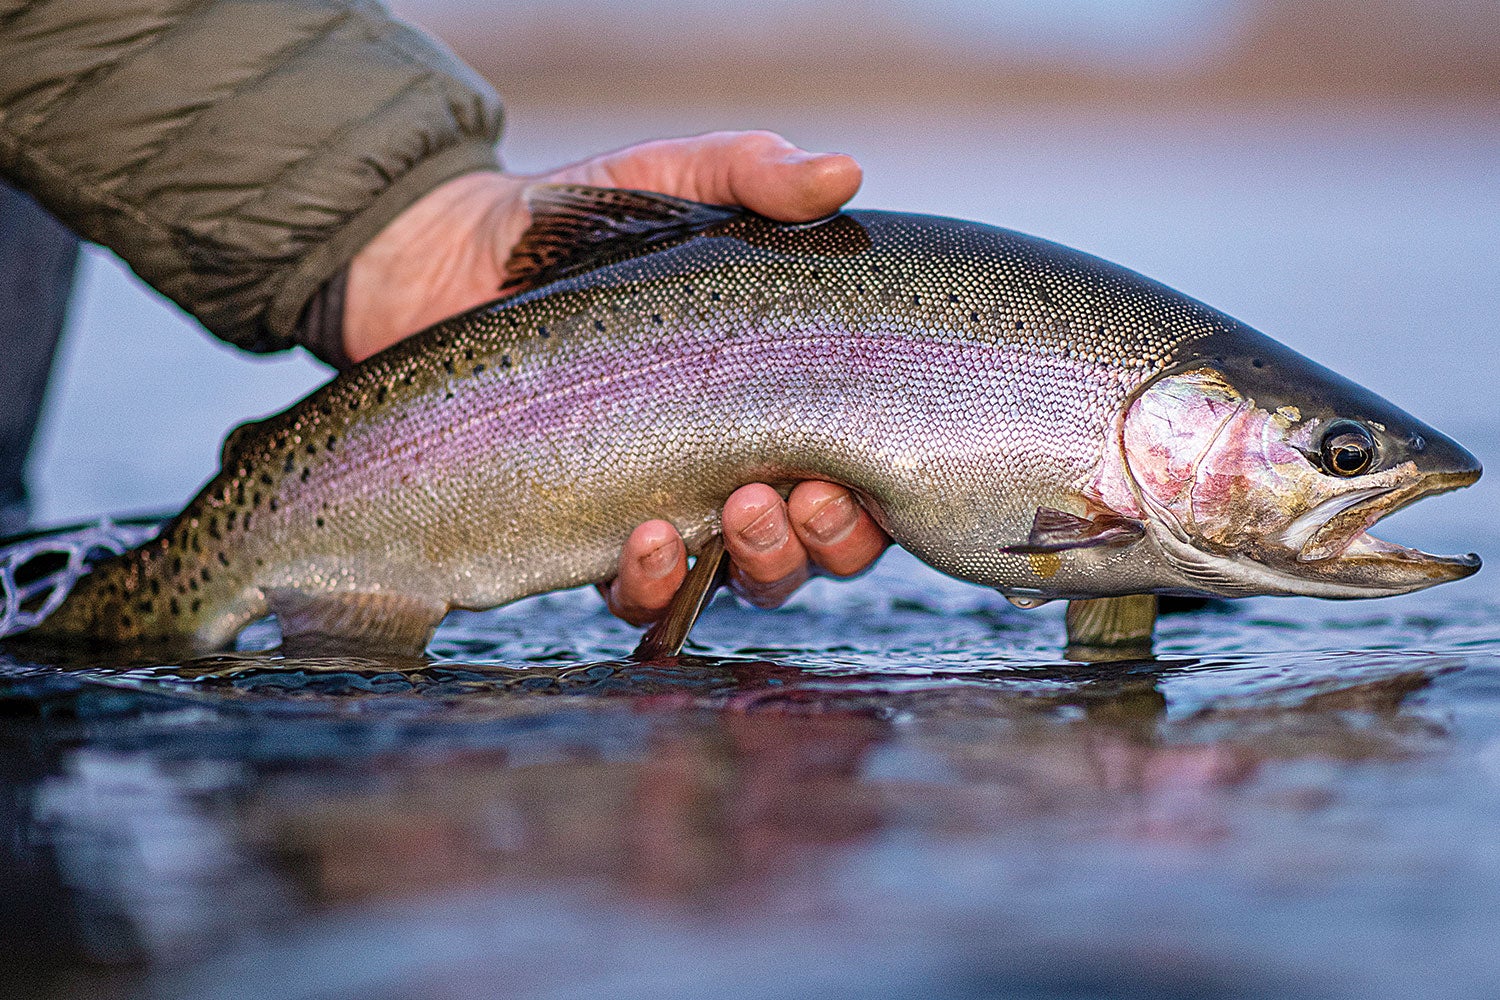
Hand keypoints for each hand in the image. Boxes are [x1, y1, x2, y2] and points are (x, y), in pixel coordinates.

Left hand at [345, 130, 889, 623]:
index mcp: (781, 394)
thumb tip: (843, 171)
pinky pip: (641, 596)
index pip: (865, 465)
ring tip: (740, 513)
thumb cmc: (583, 222)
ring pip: (747, 579)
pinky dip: (654, 585)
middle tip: (804, 494)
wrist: (450, 258)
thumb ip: (755, 171)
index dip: (883, 488)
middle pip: (823, 542)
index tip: (866, 463)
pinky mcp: (589, 533)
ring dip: (764, 563)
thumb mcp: (673, 178)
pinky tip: (645, 539)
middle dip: (832, 537)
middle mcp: (739, 462)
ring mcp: (669, 502)